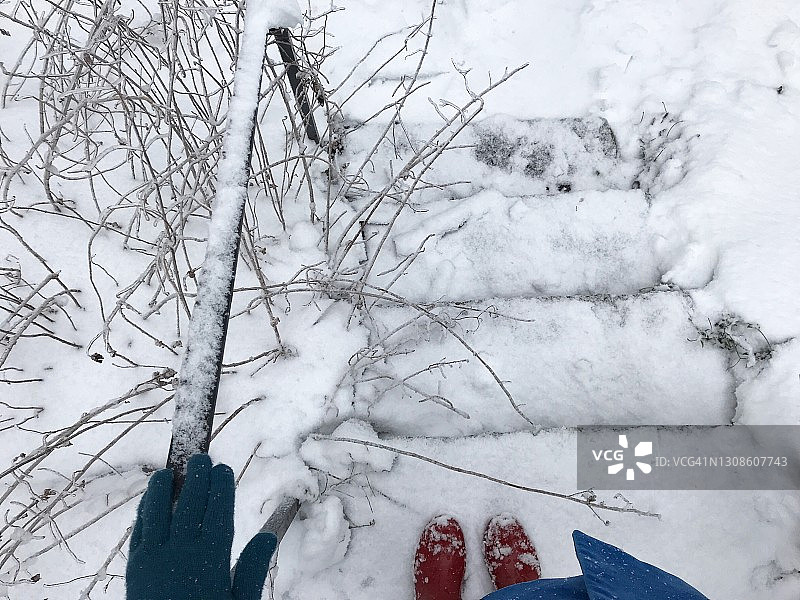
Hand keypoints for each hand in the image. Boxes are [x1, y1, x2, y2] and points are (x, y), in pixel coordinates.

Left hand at [126, 454, 276, 599]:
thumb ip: (252, 569)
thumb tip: (269, 536)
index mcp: (211, 560)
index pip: (218, 512)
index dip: (221, 488)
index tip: (223, 469)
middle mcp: (182, 553)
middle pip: (190, 505)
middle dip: (196, 479)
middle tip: (200, 458)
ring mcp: (154, 559)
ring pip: (160, 512)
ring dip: (164, 488)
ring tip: (168, 471)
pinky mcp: (134, 569)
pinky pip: (140, 531)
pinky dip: (146, 511)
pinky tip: (150, 500)